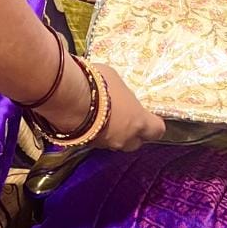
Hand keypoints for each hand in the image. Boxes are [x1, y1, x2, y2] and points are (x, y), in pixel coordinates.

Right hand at [34, 58, 164, 151]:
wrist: (69, 99)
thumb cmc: (99, 84)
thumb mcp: (116, 81)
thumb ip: (122, 93)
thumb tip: (119, 95)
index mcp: (138, 121)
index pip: (157, 131)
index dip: (154, 124)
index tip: (149, 116)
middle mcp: (125, 138)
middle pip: (136, 141)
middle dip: (133, 132)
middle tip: (126, 118)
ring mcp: (106, 145)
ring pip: (116, 143)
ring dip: (114, 133)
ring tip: (103, 117)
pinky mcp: (88, 146)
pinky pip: (98, 141)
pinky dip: (96, 133)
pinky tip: (89, 120)